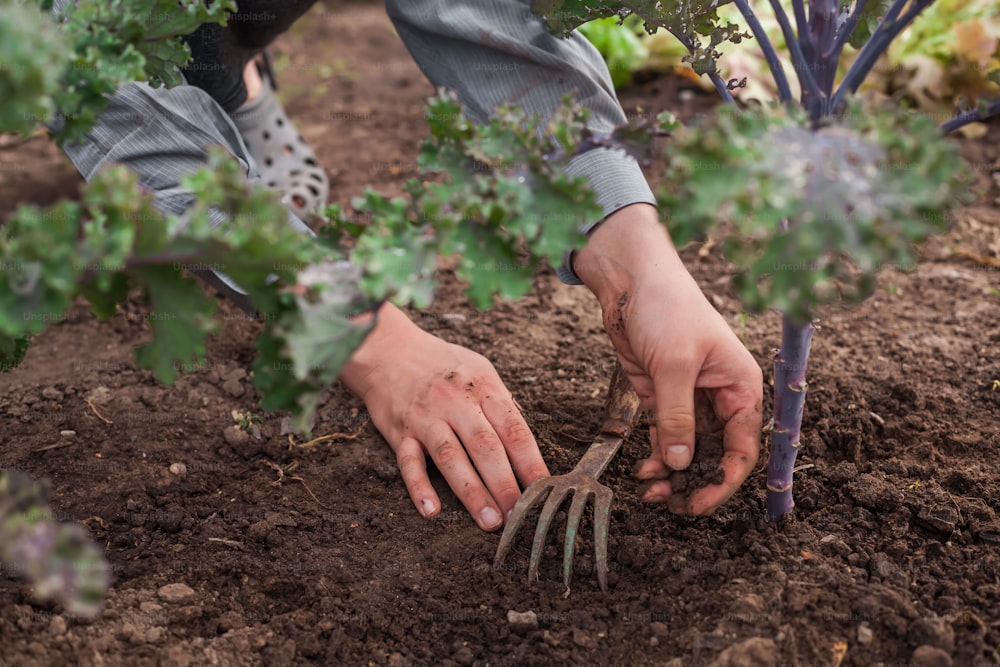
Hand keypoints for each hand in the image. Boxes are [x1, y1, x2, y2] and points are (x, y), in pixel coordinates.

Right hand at [339, 303, 548, 529]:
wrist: (387, 349)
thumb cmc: (441, 363)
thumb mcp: (480, 369)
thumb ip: (503, 403)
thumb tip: (526, 440)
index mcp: (483, 387)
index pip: (514, 430)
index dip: (531, 462)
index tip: (544, 490)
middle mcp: (456, 402)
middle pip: (486, 447)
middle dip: (506, 485)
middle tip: (520, 517)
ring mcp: (426, 418)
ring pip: (451, 458)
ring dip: (472, 493)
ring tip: (489, 521)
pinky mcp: (399, 431)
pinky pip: (409, 462)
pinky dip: (419, 487)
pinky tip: (431, 510)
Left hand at [573, 204, 763, 514]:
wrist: (630, 282)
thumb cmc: (666, 309)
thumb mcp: (673, 365)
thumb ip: (678, 417)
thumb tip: (681, 464)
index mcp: (742, 386)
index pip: (742, 448)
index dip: (723, 481)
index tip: (698, 503)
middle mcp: (722, 396)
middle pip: (716, 454)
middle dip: (694, 480)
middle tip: (670, 504)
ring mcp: (691, 398)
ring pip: (689, 449)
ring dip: (672, 472)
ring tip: (649, 491)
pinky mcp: (664, 396)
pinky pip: (667, 435)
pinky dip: (658, 454)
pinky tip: (644, 469)